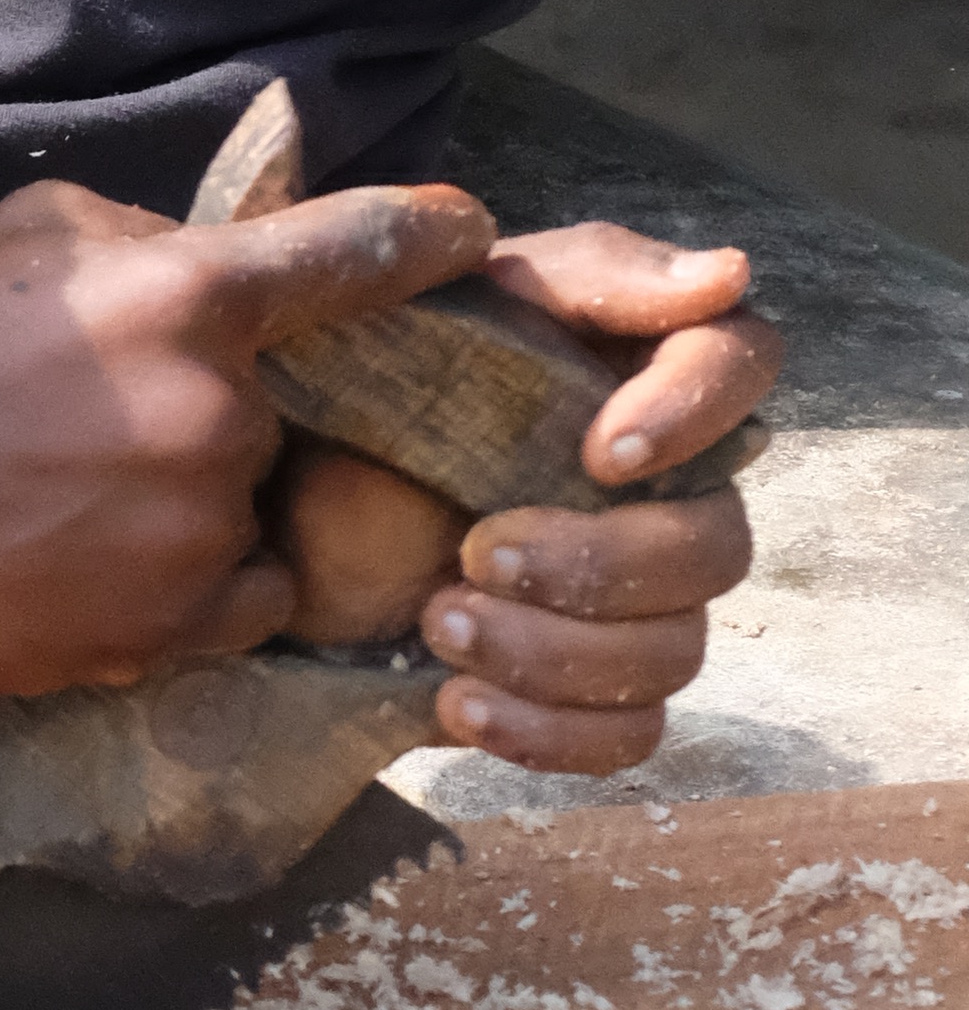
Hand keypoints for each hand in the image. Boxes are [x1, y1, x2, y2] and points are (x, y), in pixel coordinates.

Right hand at [0, 170, 495, 697]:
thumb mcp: (31, 236)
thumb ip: (149, 242)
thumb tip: (221, 266)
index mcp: (187, 296)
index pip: (352, 254)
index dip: (426, 239)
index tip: (471, 235)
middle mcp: (219, 413)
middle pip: (286, 413)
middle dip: (221, 416)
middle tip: (104, 429)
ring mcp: (200, 529)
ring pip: (254, 514)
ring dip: (196, 508)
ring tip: (76, 505)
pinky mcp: (169, 625)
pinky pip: (235, 602)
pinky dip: (190, 588)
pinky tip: (93, 565)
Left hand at [394, 220, 775, 775]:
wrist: (267, 496)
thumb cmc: (364, 377)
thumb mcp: (447, 299)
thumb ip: (588, 276)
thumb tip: (724, 276)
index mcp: (634, 370)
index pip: (742, 363)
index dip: (699, 412)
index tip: (600, 452)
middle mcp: (660, 487)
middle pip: (718, 542)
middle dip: (599, 562)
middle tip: (472, 552)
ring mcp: (630, 597)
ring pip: (675, 650)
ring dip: (557, 651)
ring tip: (437, 623)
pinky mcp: (581, 683)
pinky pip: (629, 733)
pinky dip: (551, 729)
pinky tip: (458, 703)